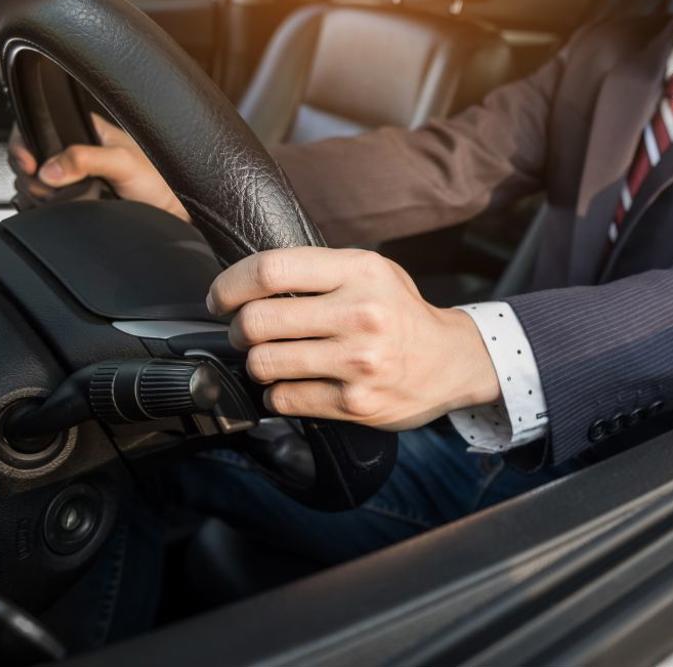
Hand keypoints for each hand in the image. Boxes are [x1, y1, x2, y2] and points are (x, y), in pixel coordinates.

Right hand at [7, 114, 188, 221]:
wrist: (171, 216)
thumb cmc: (160, 184)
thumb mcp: (123, 163)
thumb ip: (86, 159)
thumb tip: (51, 169)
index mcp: (89, 132)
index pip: (43, 127)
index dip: (29, 143)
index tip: (30, 162)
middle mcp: (79, 153)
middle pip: (35, 158)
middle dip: (35, 173)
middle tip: (50, 186)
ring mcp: (76, 178)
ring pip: (39, 182)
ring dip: (43, 192)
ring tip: (63, 198)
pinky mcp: (77, 200)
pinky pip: (50, 202)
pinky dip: (50, 206)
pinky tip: (64, 208)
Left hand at [207, 247, 501, 429]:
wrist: (451, 362)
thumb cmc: (400, 314)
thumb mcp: (372, 273)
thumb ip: (320, 270)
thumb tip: (248, 281)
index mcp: (361, 272)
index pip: (271, 270)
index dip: (231, 285)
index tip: (221, 299)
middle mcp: (361, 314)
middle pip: (258, 321)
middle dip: (240, 330)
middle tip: (246, 333)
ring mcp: (359, 362)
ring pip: (265, 363)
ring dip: (258, 363)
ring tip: (273, 359)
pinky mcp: (356, 402)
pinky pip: (285, 399)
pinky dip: (278, 394)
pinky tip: (295, 385)